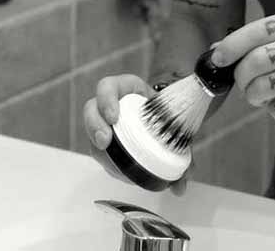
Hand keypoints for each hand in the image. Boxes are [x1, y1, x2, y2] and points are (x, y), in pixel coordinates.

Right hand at [83, 74, 191, 193]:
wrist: (171, 121)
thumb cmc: (169, 118)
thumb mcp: (176, 124)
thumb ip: (182, 152)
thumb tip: (179, 187)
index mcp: (128, 90)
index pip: (109, 87)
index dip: (106, 99)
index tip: (113, 117)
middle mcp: (112, 105)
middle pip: (91, 109)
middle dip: (94, 126)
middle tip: (104, 142)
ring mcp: (106, 124)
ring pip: (92, 133)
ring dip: (98, 149)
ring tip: (111, 164)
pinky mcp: (106, 141)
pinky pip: (100, 152)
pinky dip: (109, 164)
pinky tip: (119, 172)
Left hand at [211, 9, 274, 120]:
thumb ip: (261, 40)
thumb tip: (218, 50)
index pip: (254, 31)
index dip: (230, 47)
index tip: (218, 58)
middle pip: (252, 62)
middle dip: (241, 77)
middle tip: (245, 82)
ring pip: (260, 87)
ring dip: (253, 95)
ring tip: (263, 93)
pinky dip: (274, 108)